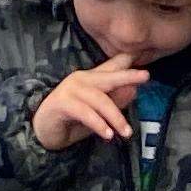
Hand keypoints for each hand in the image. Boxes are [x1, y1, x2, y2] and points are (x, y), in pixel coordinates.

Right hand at [31, 56, 146, 151]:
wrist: (44, 132)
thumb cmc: (73, 121)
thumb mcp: (99, 113)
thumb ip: (114, 102)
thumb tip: (134, 91)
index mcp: (91, 78)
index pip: (112, 67)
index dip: (128, 61)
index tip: (146, 55)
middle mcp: (81, 79)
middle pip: (108, 76)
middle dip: (127, 76)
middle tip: (145, 76)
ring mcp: (70, 89)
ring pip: (99, 99)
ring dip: (115, 116)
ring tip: (126, 132)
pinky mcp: (62, 103)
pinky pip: (85, 112)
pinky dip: (98, 124)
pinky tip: (108, 134)